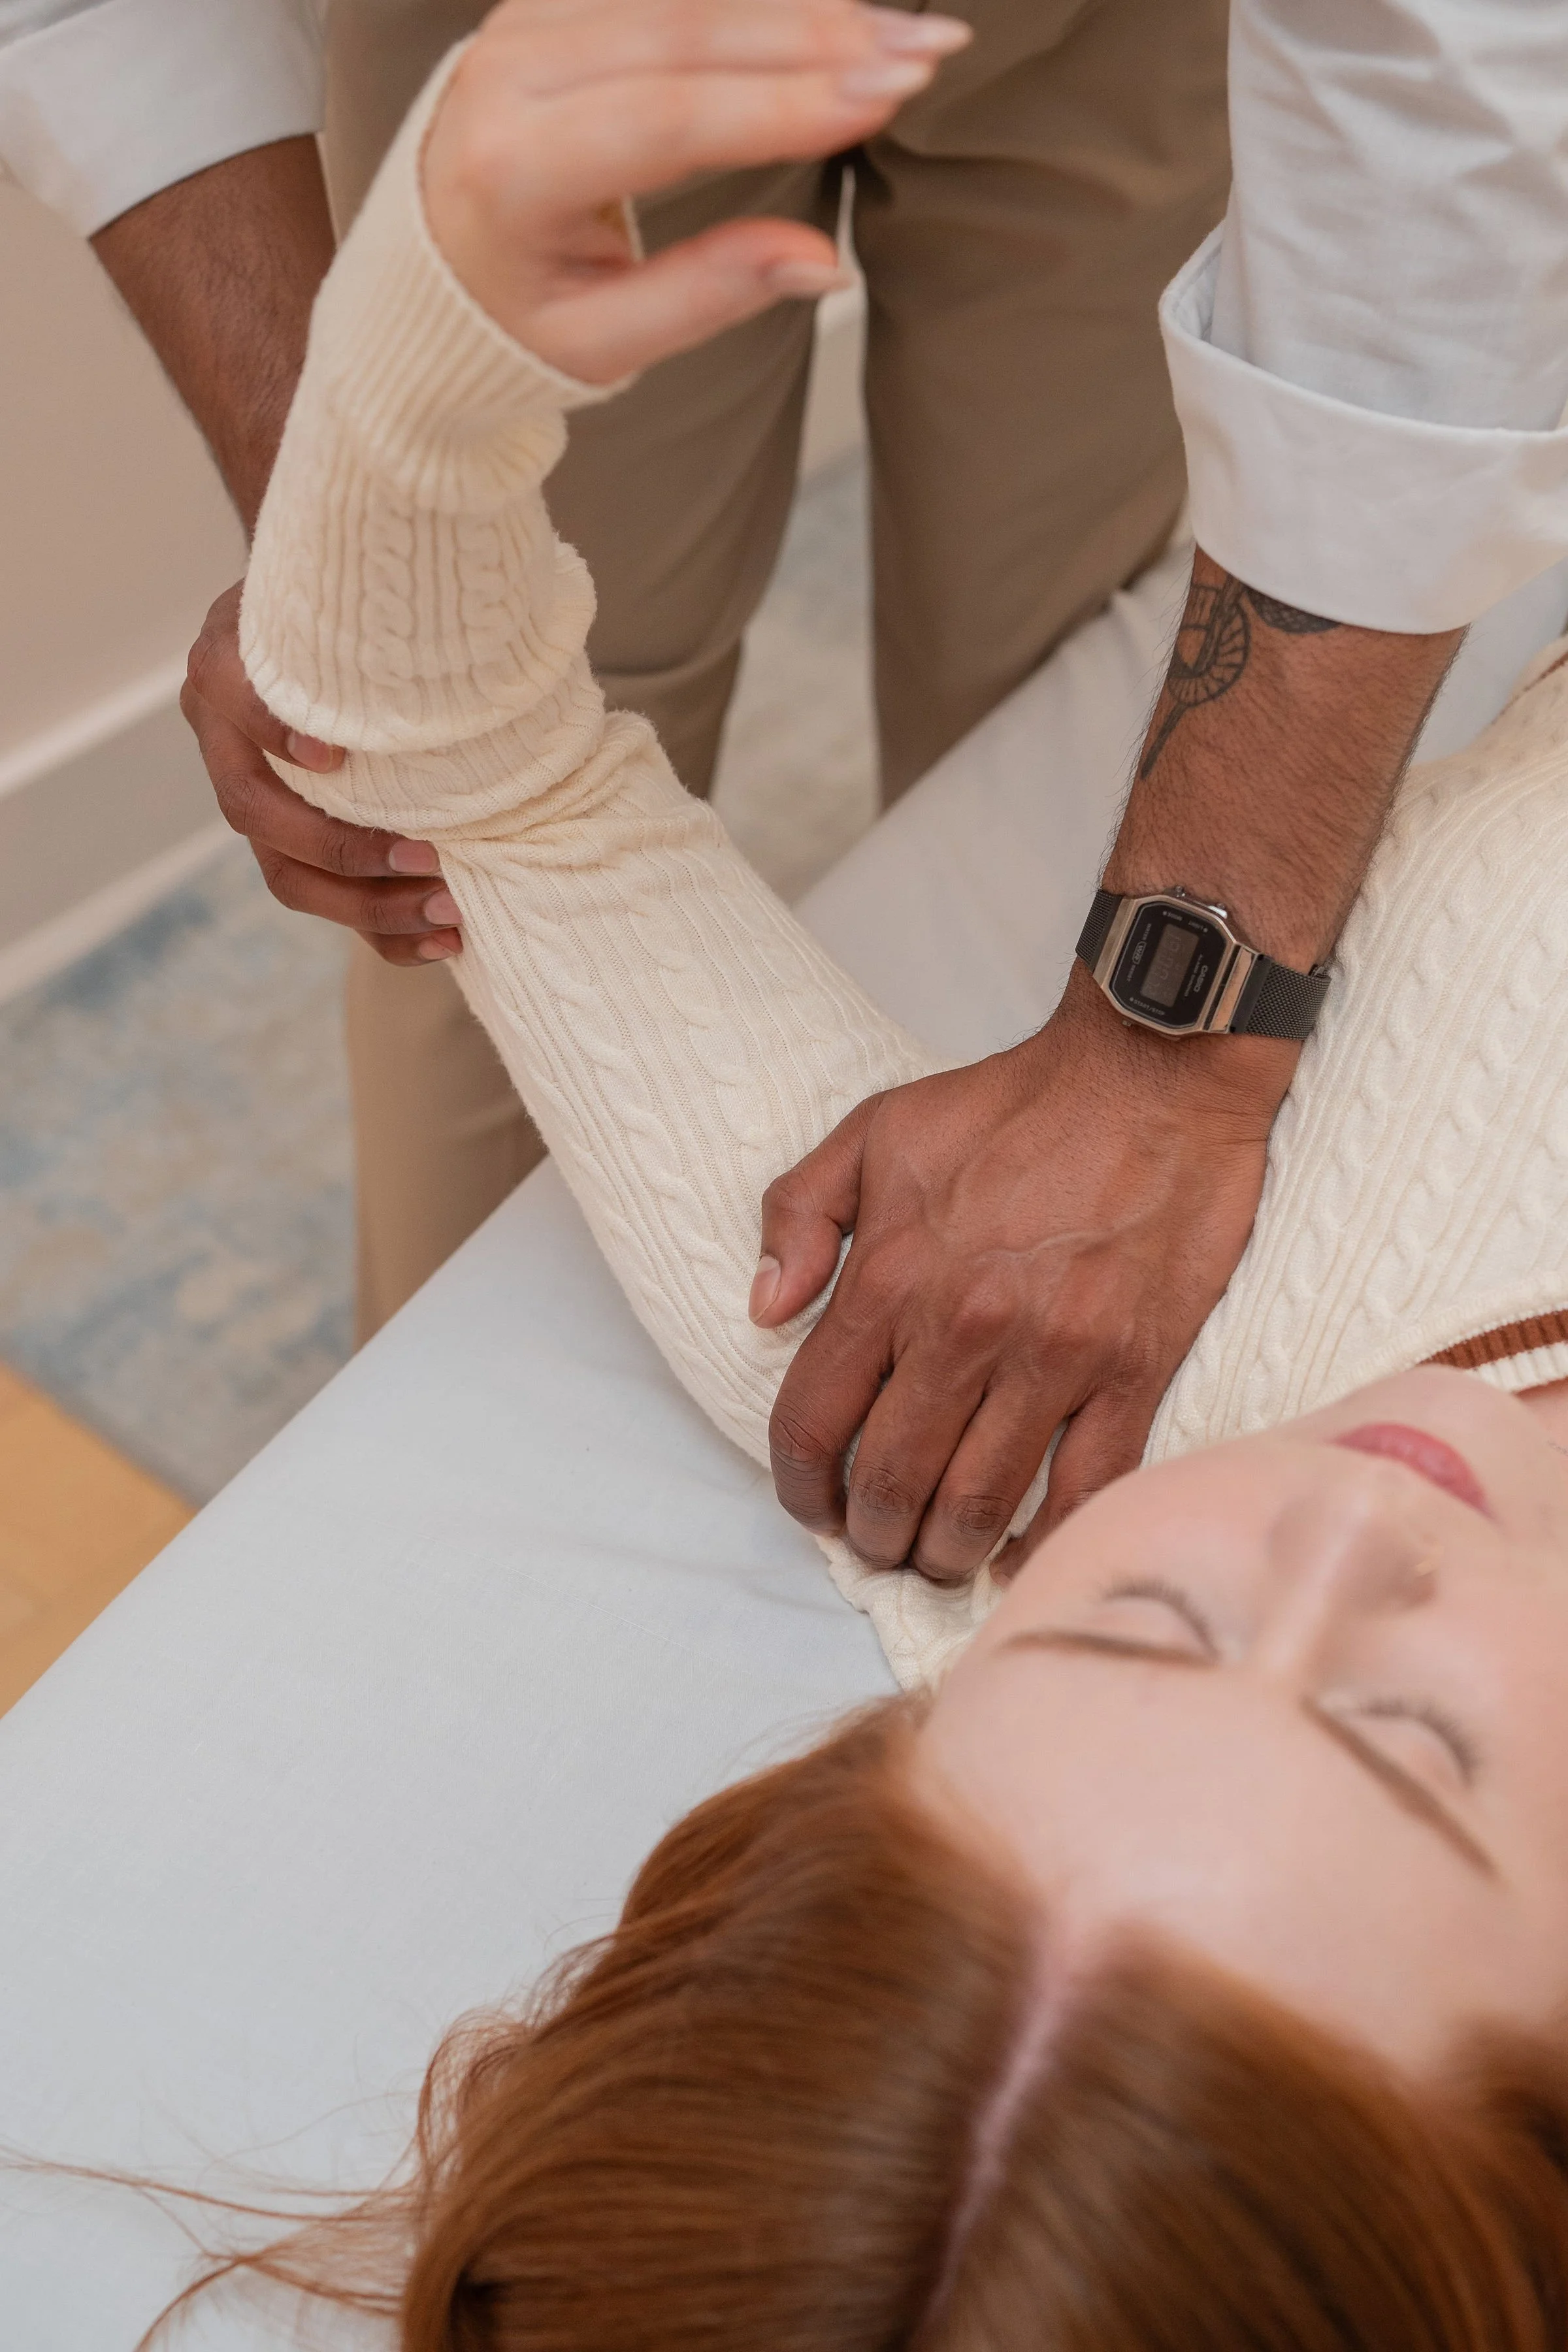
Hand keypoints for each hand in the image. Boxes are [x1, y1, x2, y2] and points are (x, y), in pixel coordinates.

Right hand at [182, 583, 461, 963]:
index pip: (229, 697)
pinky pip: (330, 903)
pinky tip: (446, 939)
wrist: (323, 625)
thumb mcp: (348, 593)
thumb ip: (369, 619)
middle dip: (341, 846)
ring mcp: (254, 799)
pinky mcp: (290, 845)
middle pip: (254, 813)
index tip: (334, 757)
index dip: (272, 732)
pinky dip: (388, 933)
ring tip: (450, 909)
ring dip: (371, 905)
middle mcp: (224, 740)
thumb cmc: (346, 605)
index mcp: (226, 668)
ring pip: (287, 875)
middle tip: (428, 854)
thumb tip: (472, 627)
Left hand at [421, 0, 970, 382]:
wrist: (419, 275)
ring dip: (802, 12)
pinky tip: (834, 13)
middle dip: (818, 42)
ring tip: (903, 34)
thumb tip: (825, 265)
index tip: (884, 97)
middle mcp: (506, 75)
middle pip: (685, 38)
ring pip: (684, 1)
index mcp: (509, 171)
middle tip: (928, 52)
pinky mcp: (548, 6)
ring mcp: (524, 25)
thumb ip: (706, 297)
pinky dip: (754, 4)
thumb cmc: (512, 322)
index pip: (667, 120)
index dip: (782, 107)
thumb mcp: (600, 344)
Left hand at [754, 966, 1295, 1580]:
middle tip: (879, 1543)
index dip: (800, 1484)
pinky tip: (1023, 1554)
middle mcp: (962, 1328)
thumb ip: (800, 1212)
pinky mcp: (1132, 1367)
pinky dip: (1046, 1539)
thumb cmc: (1014, 1102)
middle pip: (892, 1477)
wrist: (1152, 1073)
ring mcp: (1053, 1355)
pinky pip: (1084, 1486)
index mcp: (890, 1277)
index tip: (811, 1506)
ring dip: (947, 1550)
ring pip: (978, 1501)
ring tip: (941, 1556)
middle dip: (873, 1532)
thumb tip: (765, 1309)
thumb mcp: (876, 1128)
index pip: (812, 1418)